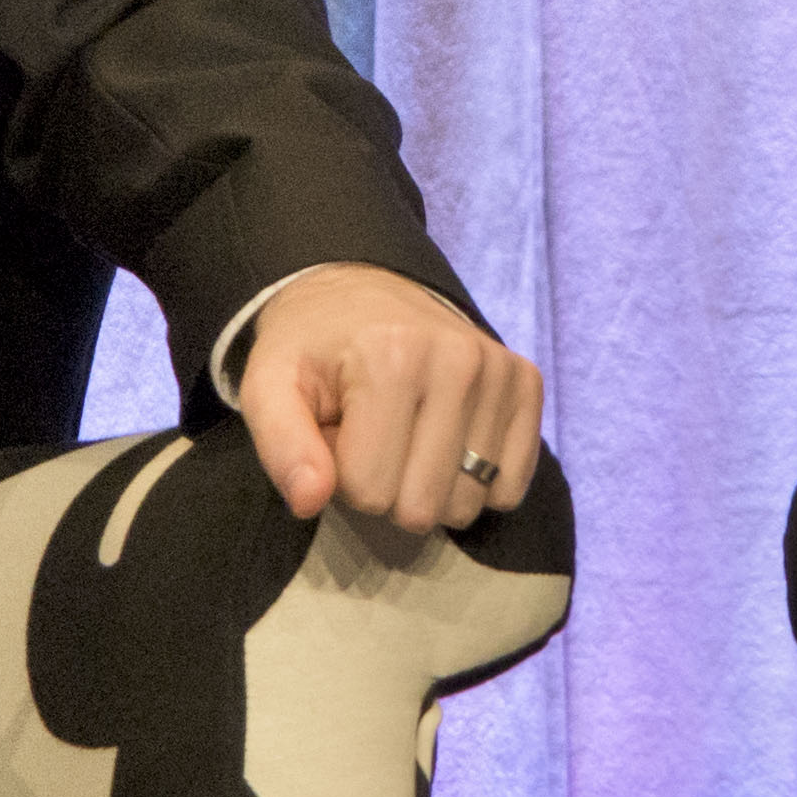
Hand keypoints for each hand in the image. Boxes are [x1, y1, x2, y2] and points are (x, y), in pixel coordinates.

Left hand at [231, 266, 543, 537]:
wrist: (363, 290)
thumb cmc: (312, 349)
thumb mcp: (270, 387)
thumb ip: (280, 445)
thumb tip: (311, 502)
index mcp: (391, 358)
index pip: (369, 491)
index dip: (343, 477)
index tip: (340, 435)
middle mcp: (458, 360)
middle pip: (422, 507)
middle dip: (387, 489)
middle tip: (373, 438)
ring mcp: (500, 371)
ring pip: (467, 505)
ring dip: (429, 487)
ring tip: (406, 435)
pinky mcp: (526, 382)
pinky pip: (511, 487)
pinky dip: (475, 482)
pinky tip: (447, 442)